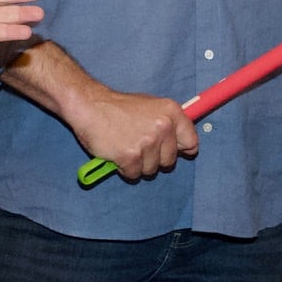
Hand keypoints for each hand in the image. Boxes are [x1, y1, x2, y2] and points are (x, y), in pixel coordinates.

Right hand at [68, 76, 198, 181]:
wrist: (90, 106)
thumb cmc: (118, 107)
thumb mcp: (150, 106)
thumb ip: (168, 124)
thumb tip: (186, 146)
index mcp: (171, 112)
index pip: (191, 142)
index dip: (181, 150)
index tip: (171, 152)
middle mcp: (163, 126)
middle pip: (169, 161)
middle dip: (154, 159)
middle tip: (138, 146)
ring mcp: (147, 142)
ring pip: (151, 170)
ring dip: (138, 164)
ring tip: (125, 146)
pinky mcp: (131, 156)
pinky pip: (134, 174)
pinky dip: (124, 169)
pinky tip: (117, 153)